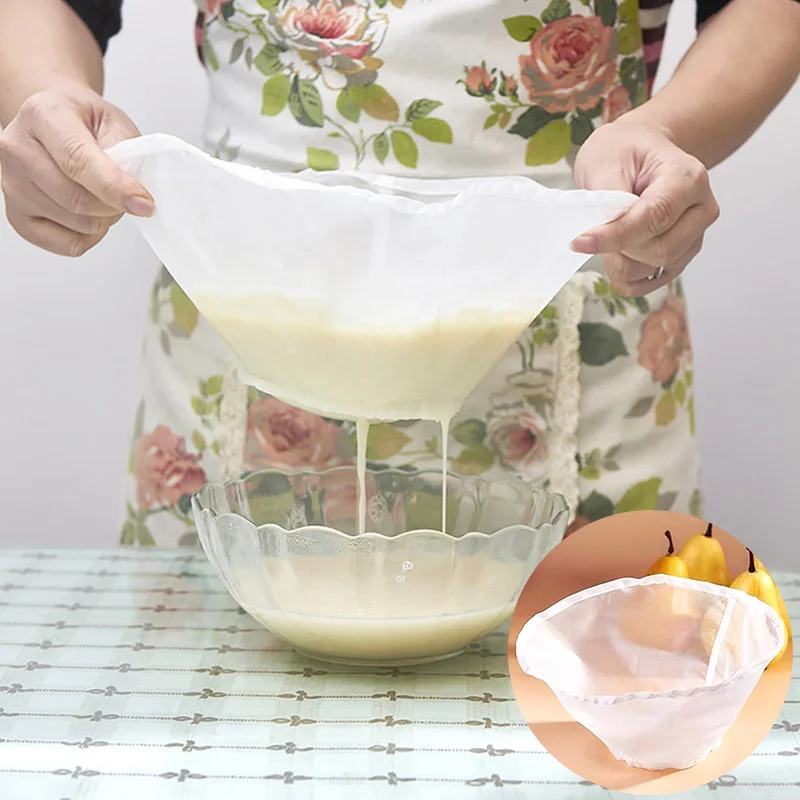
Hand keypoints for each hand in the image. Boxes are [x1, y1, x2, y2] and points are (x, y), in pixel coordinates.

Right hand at [0, 86, 152, 256]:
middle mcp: (17, 149)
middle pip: (76, 199)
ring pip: (77, 224)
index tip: (144, 203)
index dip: (115, 188)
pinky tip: (90, 215)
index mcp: (43, 115)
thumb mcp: (113, 122)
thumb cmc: (84, 123)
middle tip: (126, 195)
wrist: (55, 124)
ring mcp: (11, 185)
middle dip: (114, 205)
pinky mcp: (17, 216)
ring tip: (104, 197)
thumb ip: (127, 155)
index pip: (77, 161)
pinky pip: (68, 244)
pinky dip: (90, 236)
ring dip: (105, 219)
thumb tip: (136, 197)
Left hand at [570, 119, 719, 296]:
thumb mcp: (607, 160)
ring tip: (606, 235)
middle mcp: (701, 209)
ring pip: (655, 268)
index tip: (580, 242)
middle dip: (618, 248)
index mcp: (688, 178)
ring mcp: (695, 236)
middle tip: (591, 231)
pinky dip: (627, 276)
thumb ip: (607, 198)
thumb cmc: (624, 151)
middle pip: (660, 249)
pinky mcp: (682, 255)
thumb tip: (599, 233)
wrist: (638, 152)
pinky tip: (614, 256)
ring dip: (620, 261)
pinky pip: (653, 282)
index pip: (655, 217)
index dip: (615, 235)